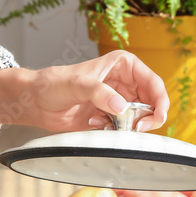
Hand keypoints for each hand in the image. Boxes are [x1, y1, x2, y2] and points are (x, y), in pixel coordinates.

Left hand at [0, 50, 168, 132]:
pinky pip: (126, 128)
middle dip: (146, 118)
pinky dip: (117, 132)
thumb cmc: (53, 84)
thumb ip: (98, 92)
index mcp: (123, 64)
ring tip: (104, 123)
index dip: (159, 102)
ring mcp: (119, 100)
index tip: (151, 119)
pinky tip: (96, 125)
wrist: (36, 101)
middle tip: (131, 128)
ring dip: (128, 126)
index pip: (154, 83)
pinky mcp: (111, 117)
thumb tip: (122, 107)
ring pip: (141, 118)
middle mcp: (125, 82)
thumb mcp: (76, 84)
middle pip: (153, 104)